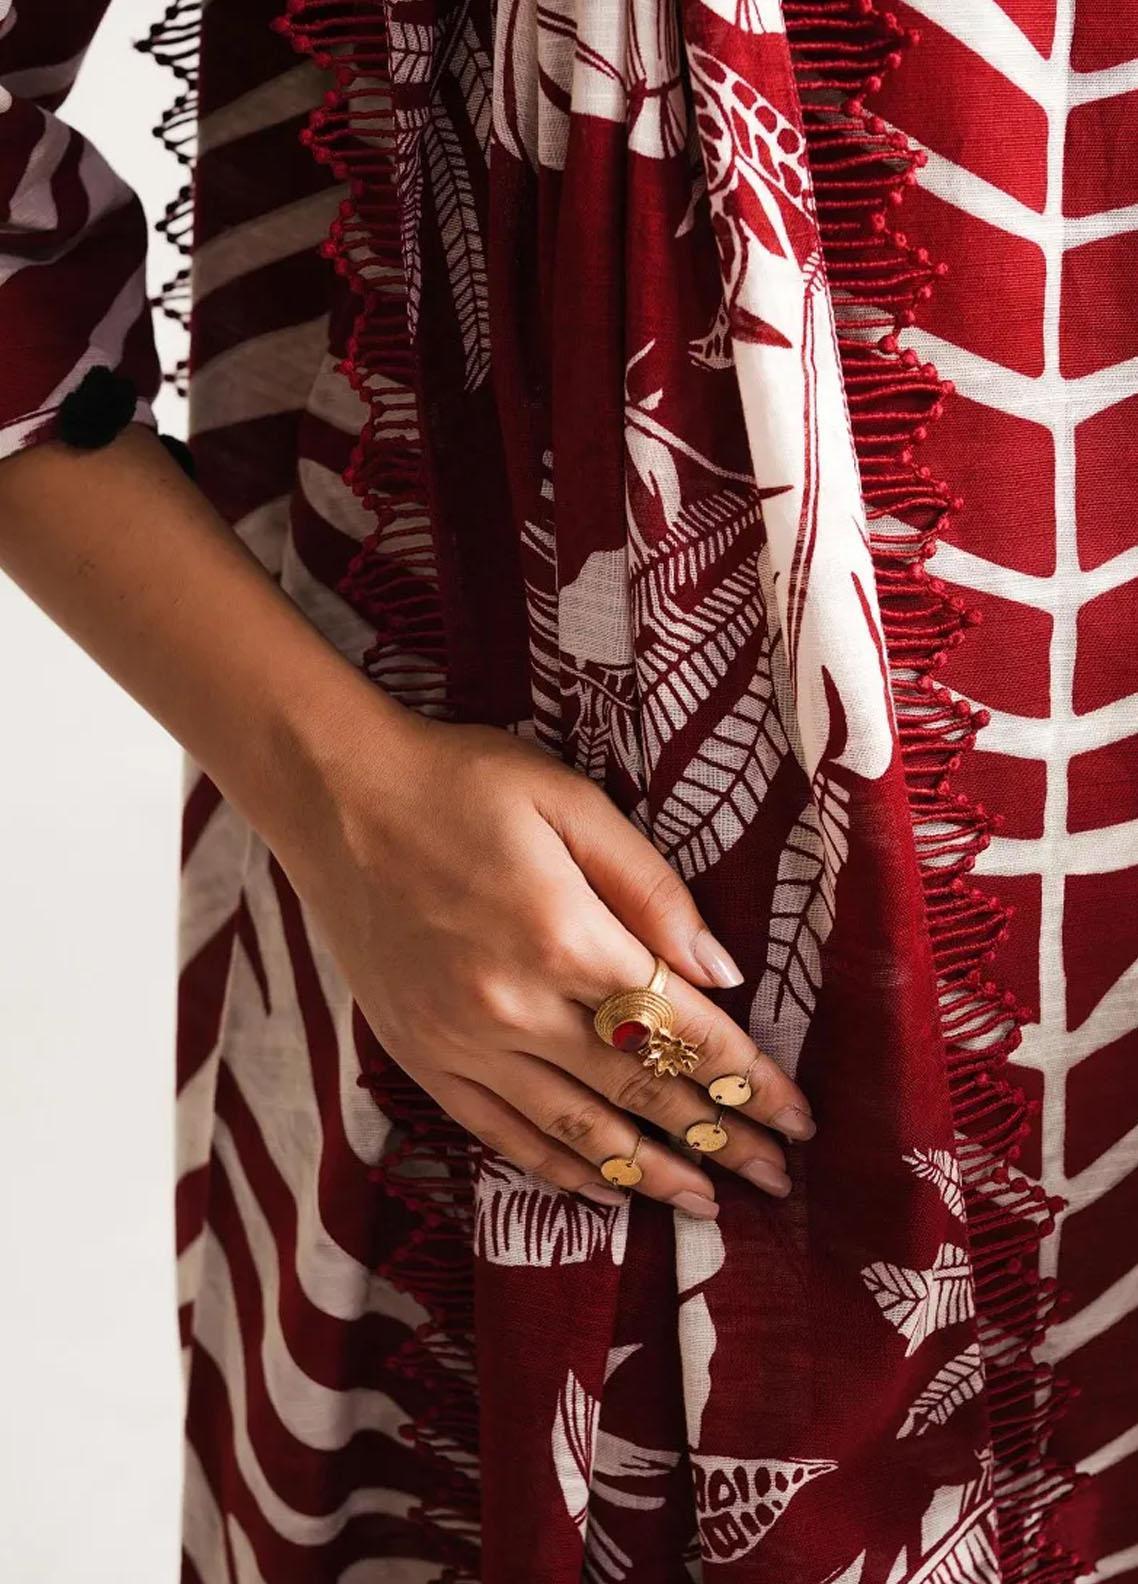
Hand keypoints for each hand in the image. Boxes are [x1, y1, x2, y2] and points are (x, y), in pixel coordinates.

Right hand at [281, 705, 815, 1218]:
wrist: (335, 796)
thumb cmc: (461, 782)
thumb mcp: (569, 802)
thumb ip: (650, 888)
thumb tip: (722, 972)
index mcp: (564, 936)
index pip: (680, 1029)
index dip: (747, 1078)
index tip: (797, 1118)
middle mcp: (515, 1005)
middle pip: (640, 1091)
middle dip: (719, 1137)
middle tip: (775, 1180)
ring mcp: (461, 1040)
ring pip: (575, 1128)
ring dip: (649, 1172)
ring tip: (706, 1205)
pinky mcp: (420, 1055)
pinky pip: (499, 1131)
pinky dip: (556, 1168)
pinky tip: (601, 1189)